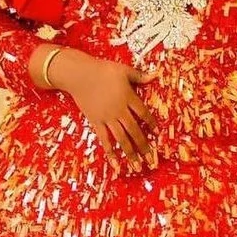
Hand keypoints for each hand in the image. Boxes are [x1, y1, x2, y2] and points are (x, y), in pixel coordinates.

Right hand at [47, 48, 160, 169]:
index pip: (143, 113)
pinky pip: (104, 139)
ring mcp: (107, 118)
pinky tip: (115, 162)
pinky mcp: (96, 122)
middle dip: (144, 146)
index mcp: (128, 98)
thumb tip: (156, 75)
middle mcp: (119, 111)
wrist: (79, 75)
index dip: (151, 123)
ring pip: (122, 139)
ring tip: (137, 166)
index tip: (157, 133)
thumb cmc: (102, 70)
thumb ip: (139, 76)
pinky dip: (110, 151)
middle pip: (135, 131)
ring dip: (130, 153)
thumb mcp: (123, 70)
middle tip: (152, 160)